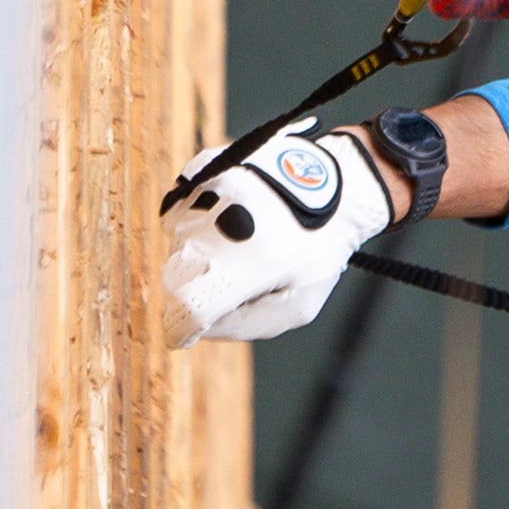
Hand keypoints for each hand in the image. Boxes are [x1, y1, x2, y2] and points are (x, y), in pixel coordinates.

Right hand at [159, 122, 390, 347]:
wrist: (334, 186)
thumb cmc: (317, 253)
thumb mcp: (296, 305)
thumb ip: (245, 325)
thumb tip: (196, 329)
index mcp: (246, 263)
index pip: (186, 304)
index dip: (179, 327)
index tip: (179, 337)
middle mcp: (217, 225)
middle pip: (174, 276)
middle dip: (193, 291)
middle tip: (233, 285)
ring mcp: (204, 194)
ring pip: (176, 244)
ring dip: (199, 255)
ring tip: (241, 246)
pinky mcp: (199, 171)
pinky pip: (180, 213)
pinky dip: (198, 226)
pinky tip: (233, 223)